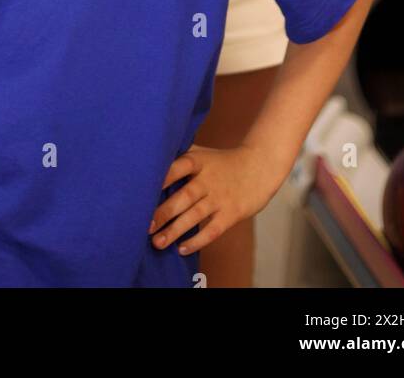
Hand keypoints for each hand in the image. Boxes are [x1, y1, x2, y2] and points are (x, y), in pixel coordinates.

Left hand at [148, 142, 278, 255]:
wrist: (259, 167)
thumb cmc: (223, 162)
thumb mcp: (202, 154)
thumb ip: (180, 158)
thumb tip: (148, 165)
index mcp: (198, 161)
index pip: (178, 167)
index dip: (162, 178)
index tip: (143, 191)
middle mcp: (208, 179)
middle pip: (184, 196)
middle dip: (164, 212)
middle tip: (145, 227)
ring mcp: (220, 197)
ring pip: (195, 216)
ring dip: (175, 230)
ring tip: (158, 242)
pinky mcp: (231, 213)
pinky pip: (213, 229)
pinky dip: (198, 240)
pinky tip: (182, 249)